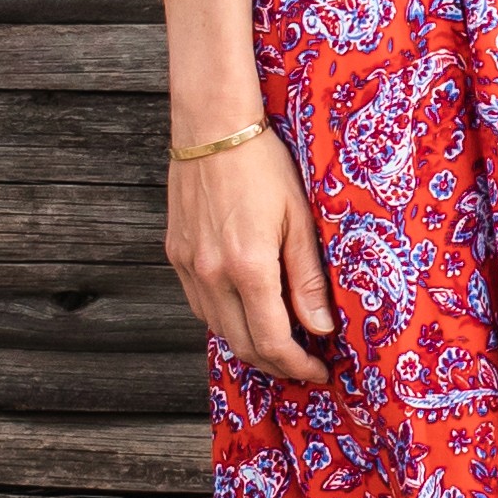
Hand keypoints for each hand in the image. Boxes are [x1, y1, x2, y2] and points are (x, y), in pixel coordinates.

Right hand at [168, 120, 333, 379]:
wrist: (212, 126)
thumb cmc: (263, 164)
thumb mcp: (300, 218)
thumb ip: (308, 278)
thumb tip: (321, 328)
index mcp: (248, 266)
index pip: (272, 340)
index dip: (297, 365)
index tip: (319, 371)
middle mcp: (212, 274)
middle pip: (242, 344)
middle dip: (275, 364)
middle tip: (304, 365)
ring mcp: (189, 266)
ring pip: (218, 329)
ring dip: (249, 345)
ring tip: (280, 343)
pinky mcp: (176, 255)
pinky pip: (201, 305)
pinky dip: (226, 319)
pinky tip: (247, 313)